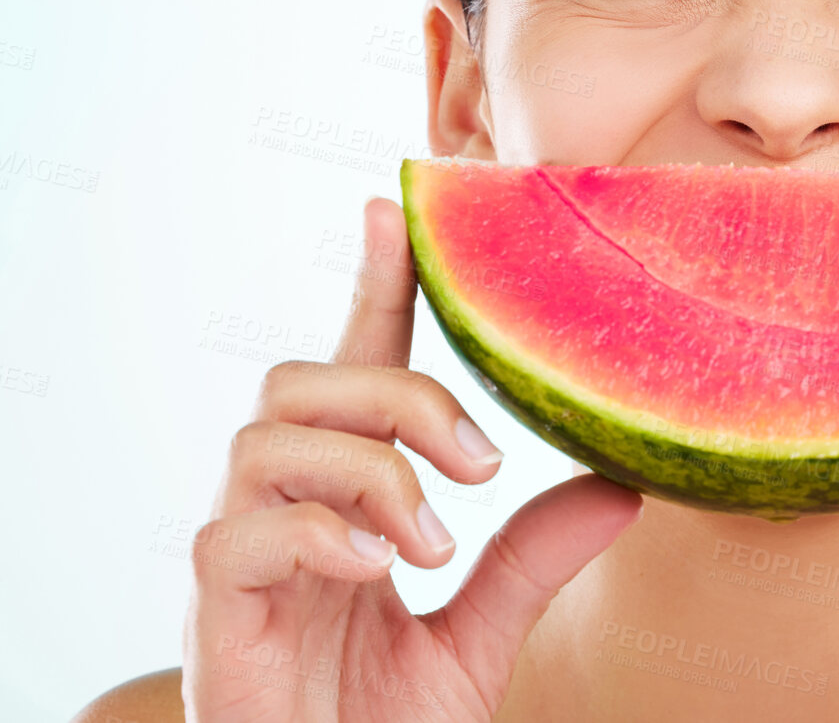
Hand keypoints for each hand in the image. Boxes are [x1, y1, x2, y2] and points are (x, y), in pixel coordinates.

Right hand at [181, 197, 641, 721]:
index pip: (352, 368)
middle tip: (485, 464)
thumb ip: (530, 558)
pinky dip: (319, 535)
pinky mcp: (216, 616)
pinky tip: (378, 567)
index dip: (372, 286)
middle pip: (305, 381)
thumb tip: (622, 484)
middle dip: (402, 396)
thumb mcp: (479, 633)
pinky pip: (237, 534)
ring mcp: (240, 560)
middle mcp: (283, 511)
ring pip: (268, 438)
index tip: (392, 206)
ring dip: (372, 469)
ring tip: (434, 540)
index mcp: (344, 499)